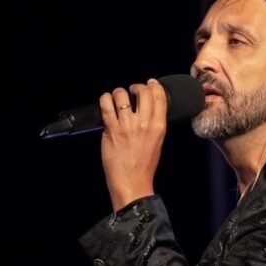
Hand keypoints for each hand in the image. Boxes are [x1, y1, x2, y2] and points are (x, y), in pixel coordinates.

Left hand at [99, 78, 167, 211]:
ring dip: (119, 93)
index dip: (153, 85)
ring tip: (117, 98)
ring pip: (122, 95)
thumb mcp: (157, 142)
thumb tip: (145, 109)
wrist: (132, 182)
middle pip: (142, 91)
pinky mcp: (112, 130)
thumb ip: (153, 124)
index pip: (159, 96)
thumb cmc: (144, 166)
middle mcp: (145, 123)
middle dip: (136, 87)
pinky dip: (105, 99)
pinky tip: (106, 101)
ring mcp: (127, 126)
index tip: (149, 83)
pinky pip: (107, 105)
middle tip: (131, 91)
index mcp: (159, 126)